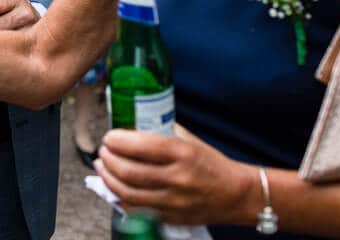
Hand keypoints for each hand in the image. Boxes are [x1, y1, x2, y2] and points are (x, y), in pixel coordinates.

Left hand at [95, 127, 253, 225]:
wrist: (236, 194)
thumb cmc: (212, 164)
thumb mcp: (190, 140)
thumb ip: (162, 131)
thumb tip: (134, 123)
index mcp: (182, 153)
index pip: (140, 145)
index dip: (117, 140)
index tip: (109, 137)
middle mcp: (177, 178)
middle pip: (129, 171)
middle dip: (108, 159)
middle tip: (103, 152)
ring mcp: (173, 201)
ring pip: (128, 193)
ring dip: (108, 179)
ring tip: (102, 167)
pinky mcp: (171, 217)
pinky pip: (137, 211)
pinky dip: (120, 198)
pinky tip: (114, 188)